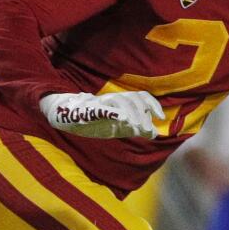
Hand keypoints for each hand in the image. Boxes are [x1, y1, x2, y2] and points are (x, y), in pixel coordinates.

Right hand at [40, 90, 163, 139]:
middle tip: (147, 129)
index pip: (140, 96)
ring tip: (136, 127)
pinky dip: (112, 111)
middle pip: (132, 97)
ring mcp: (101, 103)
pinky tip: (121, 118)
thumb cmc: (95, 122)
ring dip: (131, 113)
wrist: (68, 118)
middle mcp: (113, 100)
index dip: (152, 104)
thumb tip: (154, 133)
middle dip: (142, 113)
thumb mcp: (118, 128)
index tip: (160, 117)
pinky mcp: (88, 110)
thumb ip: (135, 129)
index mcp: (122, 103)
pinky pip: (100, 108)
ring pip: (119, 100)